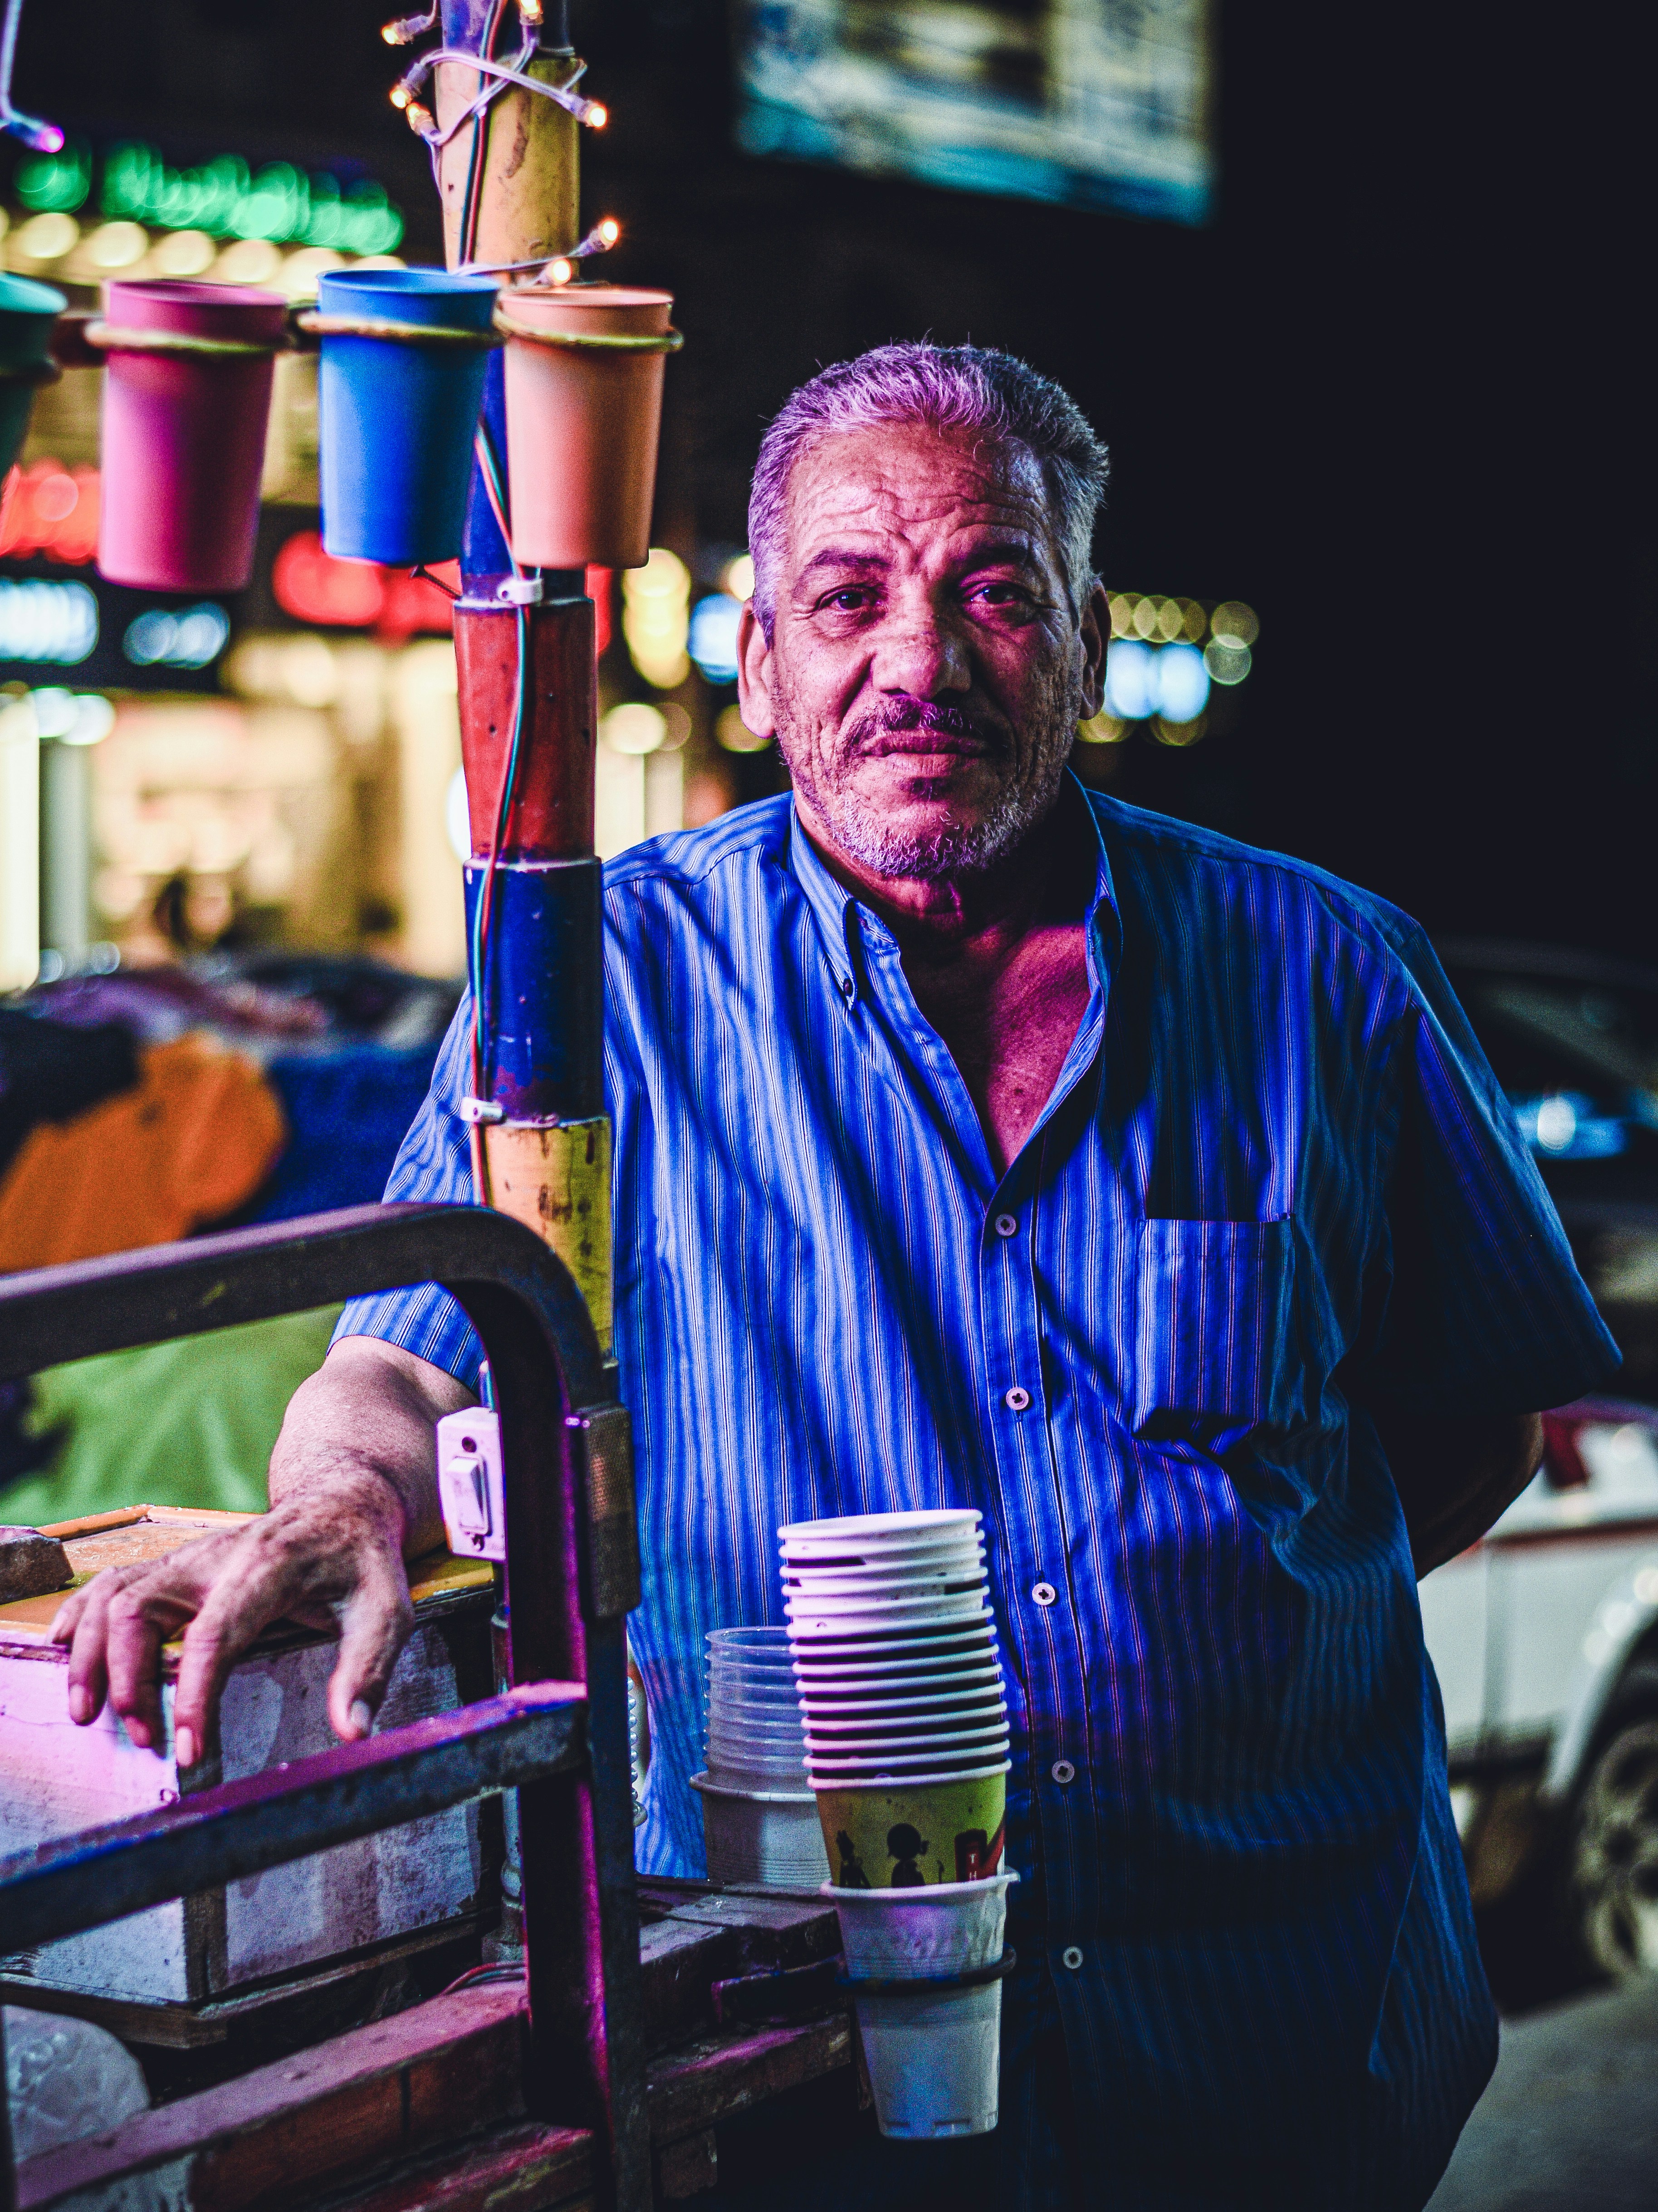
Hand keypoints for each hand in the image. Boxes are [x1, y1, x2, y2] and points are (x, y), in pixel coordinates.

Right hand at [48, 1335, 468, 1764]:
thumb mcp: (387, 1610)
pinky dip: (81, 1614)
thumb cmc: (361, 1561)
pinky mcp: (174, 1564)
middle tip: (145, 1739)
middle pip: (140, 1610)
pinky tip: (65, 1649)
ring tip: (88, 1713)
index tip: (188, 1751)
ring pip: (114, 1596)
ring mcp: (188, 1558)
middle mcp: (215, 1557)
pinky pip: (111, 1582)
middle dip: (128, 1679)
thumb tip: (351, 1733)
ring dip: (92, 1655)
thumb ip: (368, 1670)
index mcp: (269, 1566)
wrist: (341, 1502)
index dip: (193, 1695)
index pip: (214, 1633)